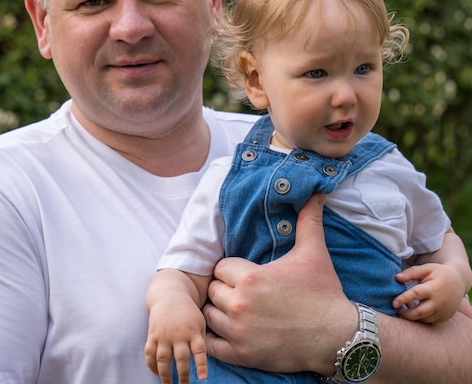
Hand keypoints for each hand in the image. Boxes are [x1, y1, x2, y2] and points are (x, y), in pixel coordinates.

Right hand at [145, 296, 207, 383]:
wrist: (170, 295)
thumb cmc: (188, 312)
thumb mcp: (200, 321)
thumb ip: (201, 340)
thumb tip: (201, 364)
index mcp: (193, 330)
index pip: (199, 350)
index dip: (201, 364)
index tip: (202, 378)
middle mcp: (179, 333)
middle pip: (181, 358)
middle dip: (182, 375)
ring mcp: (164, 334)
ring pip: (163, 359)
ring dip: (165, 375)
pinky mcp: (153, 334)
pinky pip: (150, 353)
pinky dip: (152, 365)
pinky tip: (156, 373)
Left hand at [203, 193, 356, 374]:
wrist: (337, 336)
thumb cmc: (323, 292)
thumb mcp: (314, 252)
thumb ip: (308, 219)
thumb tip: (317, 192)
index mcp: (251, 278)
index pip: (221, 267)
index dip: (231, 270)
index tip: (245, 274)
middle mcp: (240, 304)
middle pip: (213, 290)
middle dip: (224, 289)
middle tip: (241, 292)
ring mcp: (239, 332)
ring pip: (209, 315)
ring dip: (219, 312)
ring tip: (237, 310)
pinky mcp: (242, 355)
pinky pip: (211, 345)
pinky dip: (216, 339)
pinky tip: (230, 332)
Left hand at [394, 263, 467, 322]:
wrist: (459, 282)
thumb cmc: (439, 273)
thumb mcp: (427, 268)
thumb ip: (411, 272)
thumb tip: (397, 277)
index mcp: (434, 288)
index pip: (416, 294)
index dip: (403, 299)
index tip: (393, 303)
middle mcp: (439, 302)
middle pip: (420, 312)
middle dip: (406, 314)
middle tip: (397, 310)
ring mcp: (443, 312)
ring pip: (424, 319)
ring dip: (413, 317)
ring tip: (404, 310)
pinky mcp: (444, 317)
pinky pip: (430, 321)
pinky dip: (421, 318)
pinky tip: (415, 312)